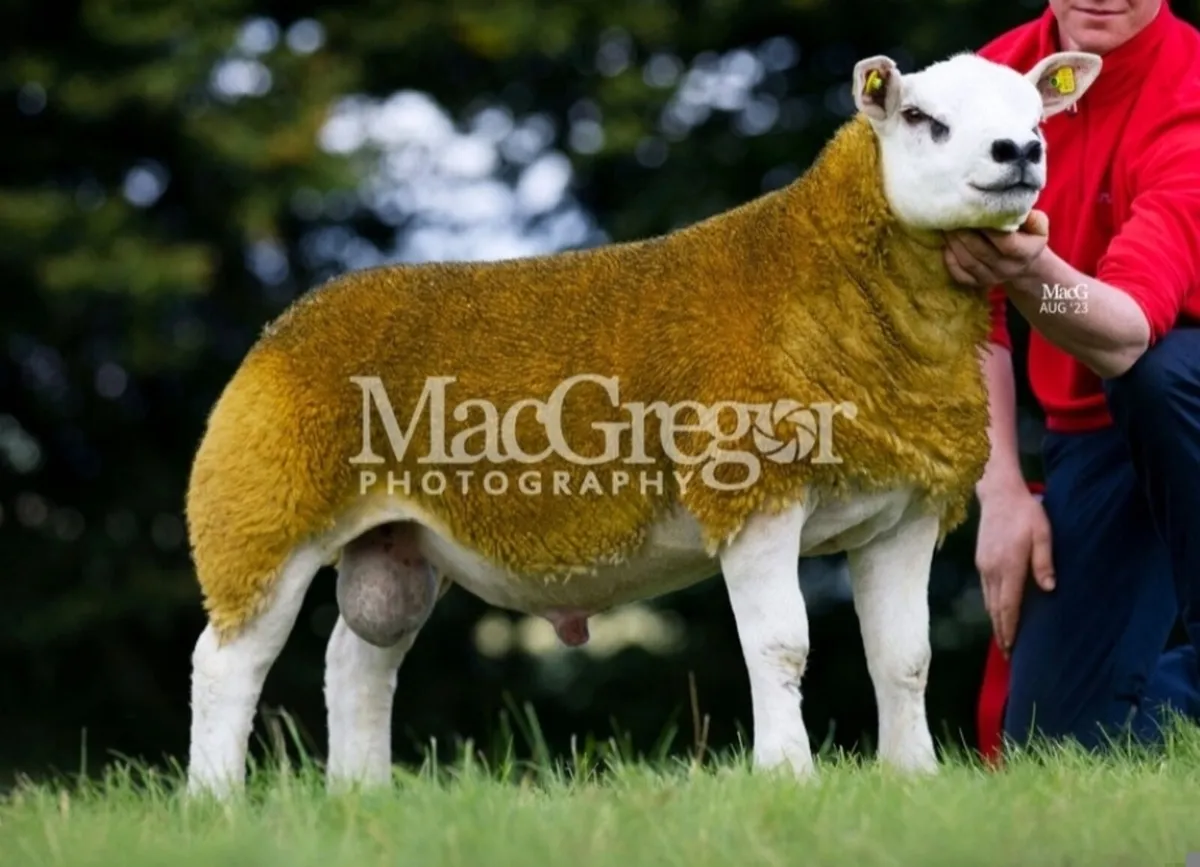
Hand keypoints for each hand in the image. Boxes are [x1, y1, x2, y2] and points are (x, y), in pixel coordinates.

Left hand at [944, 209, 1049, 287]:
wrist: (1024, 264)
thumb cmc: (1028, 237)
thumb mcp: (1038, 227)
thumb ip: (1033, 218)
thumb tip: (1017, 210)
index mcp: (1025, 253)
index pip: (1006, 243)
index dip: (990, 229)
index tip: (977, 213)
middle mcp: (1007, 268)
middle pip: (982, 251)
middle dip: (964, 233)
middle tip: (953, 215)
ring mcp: (991, 278)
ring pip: (968, 262)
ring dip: (954, 243)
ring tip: (947, 226)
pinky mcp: (977, 283)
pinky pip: (959, 274)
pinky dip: (950, 259)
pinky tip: (946, 243)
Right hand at [975, 484, 1054, 655]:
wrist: (998, 493)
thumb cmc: (1026, 512)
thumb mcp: (1043, 534)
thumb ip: (1044, 562)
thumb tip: (1049, 589)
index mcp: (1009, 566)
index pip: (1008, 605)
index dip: (1010, 627)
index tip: (1011, 646)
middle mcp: (992, 570)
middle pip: (995, 608)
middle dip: (1001, 631)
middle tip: (1008, 653)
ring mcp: (983, 565)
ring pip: (988, 600)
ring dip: (995, 620)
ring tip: (1003, 637)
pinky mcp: (980, 560)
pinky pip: (986, 590)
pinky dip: (991, 605)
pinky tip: (997, 611)